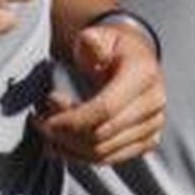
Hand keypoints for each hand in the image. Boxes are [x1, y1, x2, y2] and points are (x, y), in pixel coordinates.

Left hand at [36, 20, 165, 164]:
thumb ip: (93, 40)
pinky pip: (112, 159)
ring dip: (71, 149)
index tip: (44, 120)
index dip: (71, 120)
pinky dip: (84, 157)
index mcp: (144, 74)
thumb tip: (89, 42)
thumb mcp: (101, 36)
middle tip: (40, 124)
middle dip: (66, 135)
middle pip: (103, 134)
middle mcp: (154, 102)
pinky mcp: (148, 140)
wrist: (135, 58)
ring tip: (49, 134)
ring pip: (105, 152)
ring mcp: (154, 124)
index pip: (105, 109)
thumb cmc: (113, 47)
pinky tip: (64, 146)